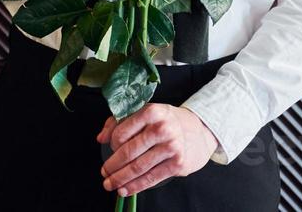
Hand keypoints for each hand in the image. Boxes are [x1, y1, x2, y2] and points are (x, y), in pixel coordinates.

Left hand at [96, 104, 217, 196]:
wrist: (201, 130)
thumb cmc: (168, 121)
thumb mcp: (146, 113)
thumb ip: (119, 121)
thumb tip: (101, 138)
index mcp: (151, 112)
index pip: (121, 132)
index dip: (112, 144)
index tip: (110, 149)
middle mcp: (162, 128)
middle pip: (128, 153)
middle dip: (112, 166)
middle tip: (104, 173)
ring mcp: (171, 147)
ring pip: (138, 168)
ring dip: (121, 179)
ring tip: (110, 184)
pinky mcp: (178, 164)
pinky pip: (151, 178)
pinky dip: (135, 186)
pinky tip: (125, 189)